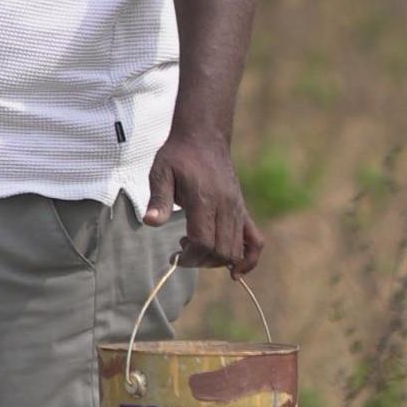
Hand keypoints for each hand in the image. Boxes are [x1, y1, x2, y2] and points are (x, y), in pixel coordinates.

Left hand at [144, 121, 264, 278]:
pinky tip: (235, 269)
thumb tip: (150, 222)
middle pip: (221, 250)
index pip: (203, 241)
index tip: (174, 256)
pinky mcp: (243, 209)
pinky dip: (249, 258)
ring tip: (196, 248)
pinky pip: (256, 240)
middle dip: (201, 261)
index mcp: (205, 199)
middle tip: (182, 251)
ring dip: (217, 260)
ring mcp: (238, 209)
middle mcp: (226, 206)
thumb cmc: (178, 156)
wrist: (203, 137)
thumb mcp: (161, 172)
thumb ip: (158, 199)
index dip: (190, 257)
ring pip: (236, 249)